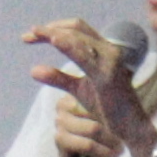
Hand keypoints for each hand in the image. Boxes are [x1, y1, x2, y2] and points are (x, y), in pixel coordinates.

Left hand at [21, 24, 140, 156]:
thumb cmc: (107, 107)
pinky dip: (70, 46)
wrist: (128, 128)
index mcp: (102, 51)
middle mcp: (108, 50)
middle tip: (27, 35)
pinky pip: (86, 57)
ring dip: (56, 33)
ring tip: (35, 33)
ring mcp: (110, 60)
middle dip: (50, 29)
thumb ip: (58, 78)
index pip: (76, 30)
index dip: (53, 28)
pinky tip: (55, 41)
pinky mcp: (108, 75)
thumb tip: (33, 69)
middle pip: (76, 28)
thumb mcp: (78, 90)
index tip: (30, 35)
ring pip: (80, 38)